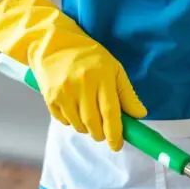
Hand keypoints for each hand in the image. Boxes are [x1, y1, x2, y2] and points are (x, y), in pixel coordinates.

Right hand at [0, 0, 146, 151]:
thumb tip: (140, 115)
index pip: (110, 112)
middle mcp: (81, 85)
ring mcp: (64, 92)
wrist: (54, 43)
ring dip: (87, 128)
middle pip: (93, 124)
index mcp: (101, 76)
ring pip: (79, 126)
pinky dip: (72, 122)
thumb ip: (127, 93)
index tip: (117, 144)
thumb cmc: (88, 56)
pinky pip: (64, 121)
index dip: (115, 133)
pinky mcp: (50, 97)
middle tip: (104, 132)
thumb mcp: (113, 68)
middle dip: (101, 134)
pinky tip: (75, 109)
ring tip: (89, 116)